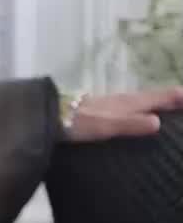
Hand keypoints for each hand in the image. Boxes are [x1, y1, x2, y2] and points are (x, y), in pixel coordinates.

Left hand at [67, 87, 182, 141]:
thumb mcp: (108, 125)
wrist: (52, 117)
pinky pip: (131, 108)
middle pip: (152, 97)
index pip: (157, 98)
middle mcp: (124, 101)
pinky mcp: (104, 111)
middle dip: (170, 97)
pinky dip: (142, 108)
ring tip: (171, 105)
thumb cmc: (81, 122)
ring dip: (157, 101)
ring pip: (142, 101)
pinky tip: (139, 115)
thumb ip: (131, 124)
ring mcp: (113, 105)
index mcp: (128, 103)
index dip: (174, 97)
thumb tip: (158, 123)